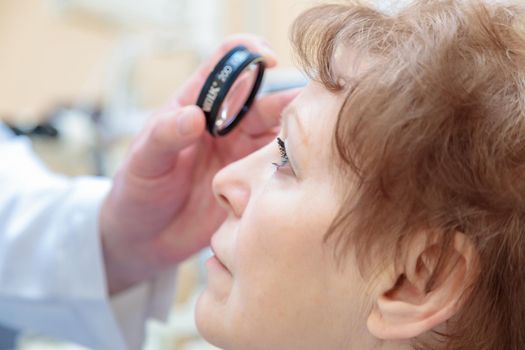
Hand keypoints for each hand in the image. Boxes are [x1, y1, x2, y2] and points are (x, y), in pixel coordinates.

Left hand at [100, 34, 298, 293]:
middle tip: (312, 110)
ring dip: (297, 137)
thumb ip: (165, 135)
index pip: (226, 64)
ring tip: (315, 145)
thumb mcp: (143, 160)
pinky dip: (294, 168)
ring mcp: (241, 155)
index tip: (268, 59)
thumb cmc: (136, 191)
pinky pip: (278, 171)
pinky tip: (305, 175)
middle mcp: (225, 126)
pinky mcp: (250, 185)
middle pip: (265, 102)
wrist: (144, 238)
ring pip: (279, 136)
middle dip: (289, 101)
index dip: (248, 52)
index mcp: (197, 104)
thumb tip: (194, 116)